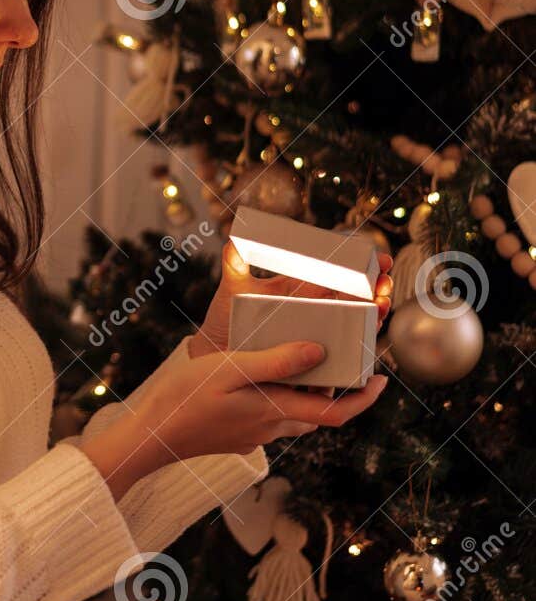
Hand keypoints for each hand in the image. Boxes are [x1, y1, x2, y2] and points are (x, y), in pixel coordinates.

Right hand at [82, 339, 388, 500]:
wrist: (149, 436)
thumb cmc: (184, 399)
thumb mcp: (230, 370)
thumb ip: (276, 361)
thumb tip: (319, 353)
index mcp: (274, 412)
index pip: (334, 413)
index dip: (364, 400)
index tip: (382, 380)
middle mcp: (269, 428)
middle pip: (316, 415)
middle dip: (335, 393)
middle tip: (341, 361)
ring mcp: (251, 436)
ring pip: (293, 418)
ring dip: (305, 397)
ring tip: (302, 365)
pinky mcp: (235, 437)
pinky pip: (268, 419)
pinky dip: (278, 400)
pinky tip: (258, 378)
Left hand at [188, 236, 393, 359]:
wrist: (216, 358)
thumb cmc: (226, 323)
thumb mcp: (232, 291)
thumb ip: (236, 264)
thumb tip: (234, 237)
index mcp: (301, 291)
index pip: (339, 274)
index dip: (363, 266)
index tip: (380, 259)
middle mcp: (315, 312)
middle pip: (356, 299)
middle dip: (377, 289)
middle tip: (384, 284)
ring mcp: (317, 336)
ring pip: (357, 326)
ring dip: (374, 315)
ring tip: (380, 306)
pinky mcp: (316, 363)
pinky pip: (347, 358)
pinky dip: (362, 348)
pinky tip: (370, 337)